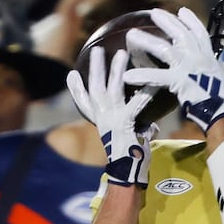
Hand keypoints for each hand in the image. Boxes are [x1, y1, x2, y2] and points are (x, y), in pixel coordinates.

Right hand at [67, 46, 155, 187]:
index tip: (71, 74)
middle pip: (95, 88)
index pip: (84, 103)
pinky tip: (152, 83)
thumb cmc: (130, 157)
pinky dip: (144, 93)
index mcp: (100, 122)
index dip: (76, 89)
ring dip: (115, 71)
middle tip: (96, 50)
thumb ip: (136, 129)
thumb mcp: (129, 138)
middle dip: (95, 69)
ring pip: (111, 89)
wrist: (129, 173)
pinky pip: (134, 104)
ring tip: (120, 54)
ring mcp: (112, 120)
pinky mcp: (124, 124)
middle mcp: (102, 119)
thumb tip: (150, 126)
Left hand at [124, 7, 223, 134]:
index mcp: (208, 57)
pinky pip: (157, 76)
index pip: (200, 33)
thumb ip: (203, 69)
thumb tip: (196, 70)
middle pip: (181, 34)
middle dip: (167, 21)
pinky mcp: (179, 81)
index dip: (191, 21)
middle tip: (154, 12)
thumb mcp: (215, 78)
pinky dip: (142, 75)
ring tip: (132, 35)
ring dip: (147, 41)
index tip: (182, 11)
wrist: (222, 113)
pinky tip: (128, 76)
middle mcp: (199, 57)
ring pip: (165, 49)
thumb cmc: (219, 101)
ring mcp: (189, 67)